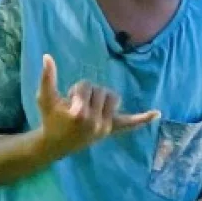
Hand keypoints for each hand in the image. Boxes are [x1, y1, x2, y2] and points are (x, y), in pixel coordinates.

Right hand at [35, 54, 158, 157]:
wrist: (55, 144)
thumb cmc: (49, 119)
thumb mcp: (44, 98)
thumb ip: (47, 78)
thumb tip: (47, 56)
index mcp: (80, 114)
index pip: (86, 87)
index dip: (75, 90)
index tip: (67, 102)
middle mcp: (96, 122)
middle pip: (101, 91)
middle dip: (88, 92)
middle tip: (76, 105)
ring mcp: (105, 128)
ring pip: (113, 98)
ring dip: (102, 98)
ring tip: (88, 107)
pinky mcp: (110, 131)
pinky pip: (129, 124)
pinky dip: (142, 119)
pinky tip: (157, 113)